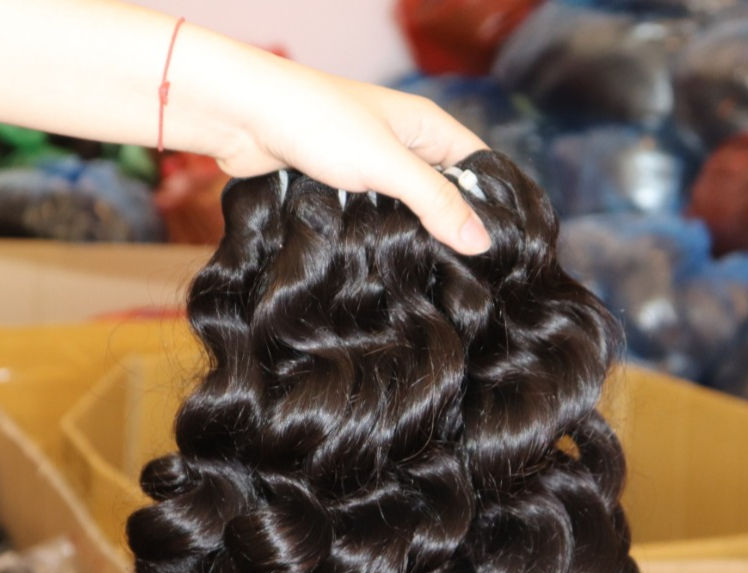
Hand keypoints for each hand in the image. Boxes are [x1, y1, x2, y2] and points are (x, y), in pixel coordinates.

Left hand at [170, 37, 491, 254]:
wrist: (244, 118)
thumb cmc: (319, 124)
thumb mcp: (388, 164)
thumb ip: (435, 201)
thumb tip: (481, 241)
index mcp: (427, 128)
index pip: (479, 168)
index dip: (492, 206)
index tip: (502, 250)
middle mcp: (404, 147)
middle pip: (444, 194)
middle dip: (451, 229)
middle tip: (466, 275)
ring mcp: (372, 169)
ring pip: (406, 211)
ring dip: (412, 237)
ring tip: (431, 278)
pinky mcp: (343, 190)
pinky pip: (374, 218)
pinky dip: (380, 237)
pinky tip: (387, 264)